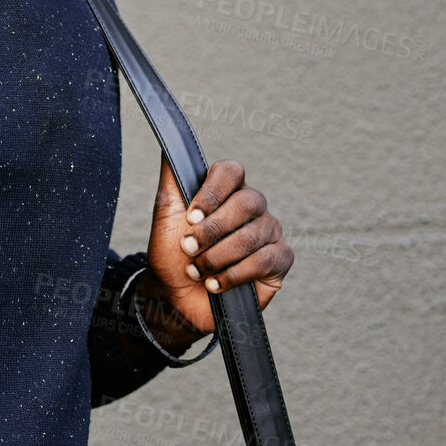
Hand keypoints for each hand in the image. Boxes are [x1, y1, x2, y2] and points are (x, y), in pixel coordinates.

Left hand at [137, 158, 293, 344]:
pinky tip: (216, 284)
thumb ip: (171, 179)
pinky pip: (266, 259)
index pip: (231, 171)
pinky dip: (235, 274)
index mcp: (228, 191)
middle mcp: (253, 208)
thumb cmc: (173, 256)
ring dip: (217, 256)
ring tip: (197, 270)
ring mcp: (269, 233)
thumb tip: (168, 146)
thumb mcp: (166, 216)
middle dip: (212, 230)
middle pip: (247, 201)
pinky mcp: (280, 260)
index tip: (190, 217)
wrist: (177, 299)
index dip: (212, 193)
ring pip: (253, 235)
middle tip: (188, 248)